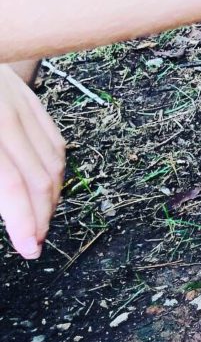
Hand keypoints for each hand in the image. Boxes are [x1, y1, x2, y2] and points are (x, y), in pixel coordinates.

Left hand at [0, 68, 65, 258]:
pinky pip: (54, 139)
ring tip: (41, 220)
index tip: (29, 247)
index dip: (23, 220)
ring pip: (52, 160)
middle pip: (38, 176)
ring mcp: (19, 101)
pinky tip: (48, 185)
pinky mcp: (26, 95)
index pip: (11, 183)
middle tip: (34, 242)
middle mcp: (4, 113)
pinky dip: (55, 168)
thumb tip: (4, 199)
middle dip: (40, 216)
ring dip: (51, 197)